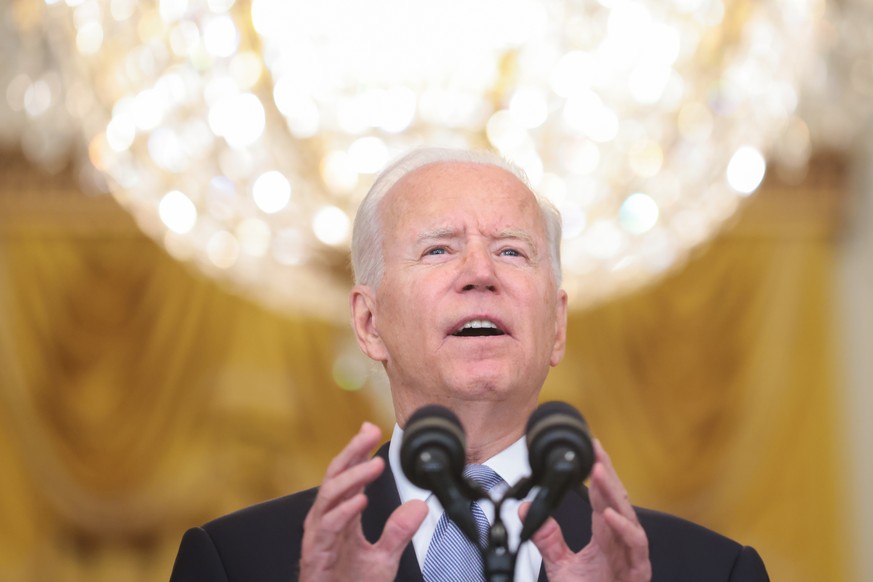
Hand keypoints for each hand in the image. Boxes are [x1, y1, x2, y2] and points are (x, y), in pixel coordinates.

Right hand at [299, 422, 427, 581]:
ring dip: (353, 476)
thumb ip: (399, 531)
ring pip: (329, 495)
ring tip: (373, 464)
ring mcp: (319, 535)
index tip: (371, 430)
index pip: (348, 476)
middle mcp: (327, 520)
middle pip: (335, 476)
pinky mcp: (316, 552)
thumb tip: (419, 506)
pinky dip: (344, 510)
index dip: (358, 452)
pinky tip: (360, 499)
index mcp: (341, 516)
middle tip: (368, 432)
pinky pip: (329, 526)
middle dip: (352, 451)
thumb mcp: (383, 557)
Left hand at [520, 440, 650, 581]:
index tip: (590, 451)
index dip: (597, 475)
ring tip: (599, 472)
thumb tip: (526, 510)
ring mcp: (631, 555)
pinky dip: (623, 529)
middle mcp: (620, 542)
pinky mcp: (639, 571)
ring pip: (627, 517)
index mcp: (605, 537)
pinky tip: (608, 514)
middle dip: (608, 473)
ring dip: (613, 494)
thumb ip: (547, 537)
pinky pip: (636, 545)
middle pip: (617, 500)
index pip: (602, 498)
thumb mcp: (561, 565)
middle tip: (597, 449)